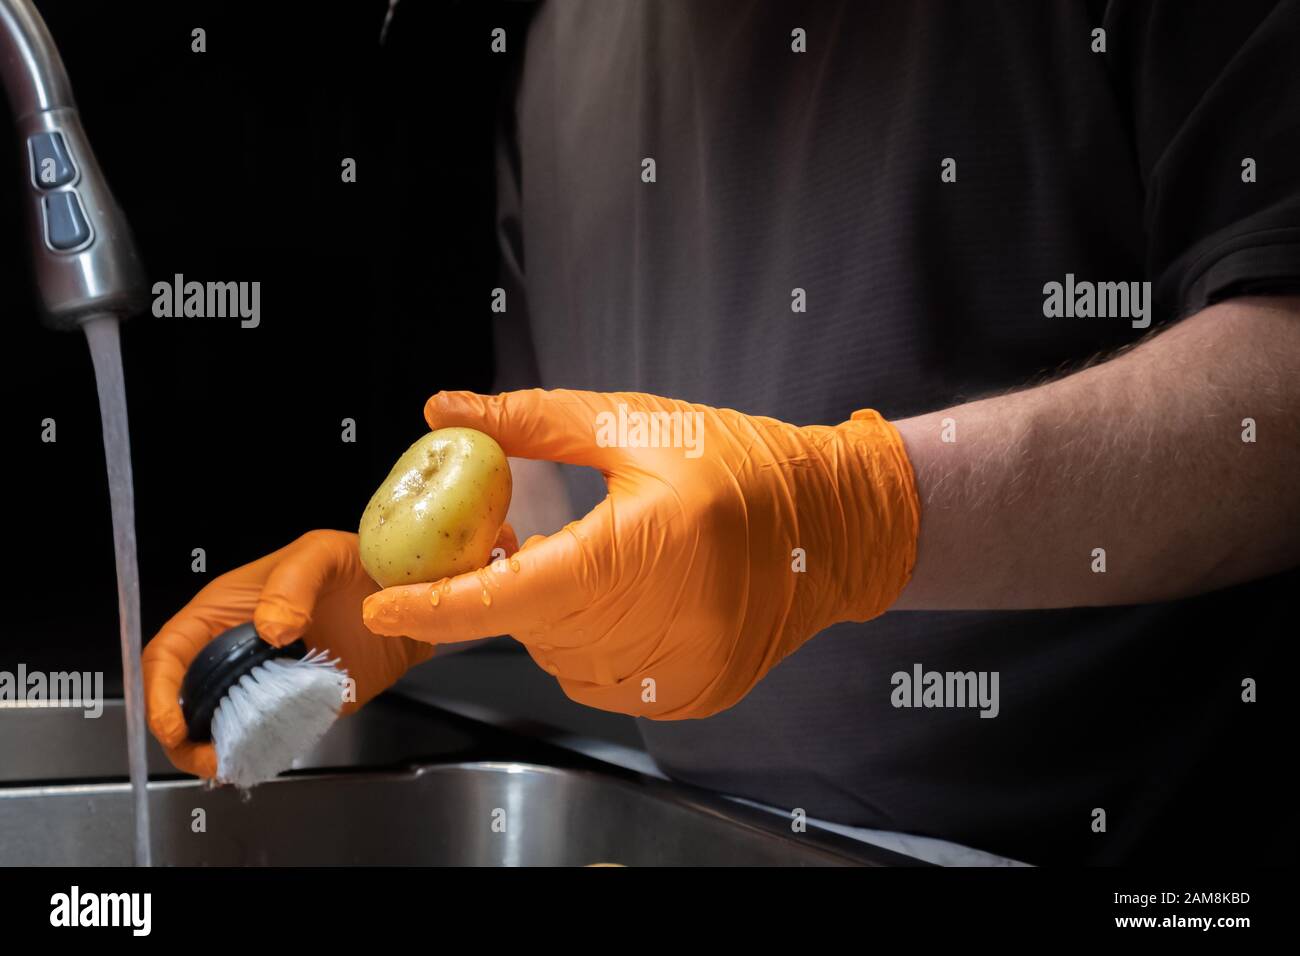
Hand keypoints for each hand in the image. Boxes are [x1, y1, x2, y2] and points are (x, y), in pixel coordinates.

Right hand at [142, 526, 515, 776]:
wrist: (403, 596)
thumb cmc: (355, 562)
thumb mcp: (321, 554)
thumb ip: (292, 582)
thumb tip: (271, 629)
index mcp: (224, 613)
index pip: (169, 652)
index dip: (160, 690)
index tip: (172, 723)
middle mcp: (237, 651)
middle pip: (185, 700)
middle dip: (184, 736)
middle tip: (210, 758)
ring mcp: (266, 682)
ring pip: (220, 724)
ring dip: (218, 750)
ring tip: (234, 764)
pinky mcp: (298, 704)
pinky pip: (268, 735)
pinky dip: (260, 751)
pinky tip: (265, 757)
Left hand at [362, 389, 918, 718]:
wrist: (833, 524)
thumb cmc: (740, 465)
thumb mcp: (636, 425)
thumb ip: (534, 422)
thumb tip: (449, 410)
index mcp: (641, 550)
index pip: (514, 595)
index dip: (441, 603)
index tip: (386, 597)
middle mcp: (661, 625)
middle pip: (531, 626)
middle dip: (504, 586)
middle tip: (511, 539)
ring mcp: (679, 673)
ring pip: (562, 658)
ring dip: (548, 614)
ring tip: (582, 560)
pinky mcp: (692, 696)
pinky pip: (601, 681)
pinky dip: (587, 644)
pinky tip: (617, 600)